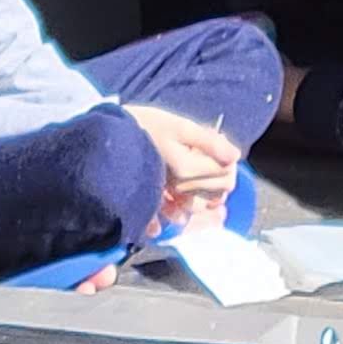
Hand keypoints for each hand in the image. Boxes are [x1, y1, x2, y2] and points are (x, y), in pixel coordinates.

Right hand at [124, 103, 244, 228]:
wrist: (107, 139)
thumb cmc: (143, 127)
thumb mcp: (179, 126)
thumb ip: (209, 141)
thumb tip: (235, 155)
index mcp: (188, 168)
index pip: (227, 172)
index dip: (228, 159)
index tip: (219, 146)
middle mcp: (179, 189)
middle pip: (220, 191)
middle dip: (222, 175)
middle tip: (212, 159)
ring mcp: (168, 200)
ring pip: (204, 206)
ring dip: (210, 193)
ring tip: (204, 177)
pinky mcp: (155, 206)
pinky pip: (179, 217)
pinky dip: (190, 210)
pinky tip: (188, 202)